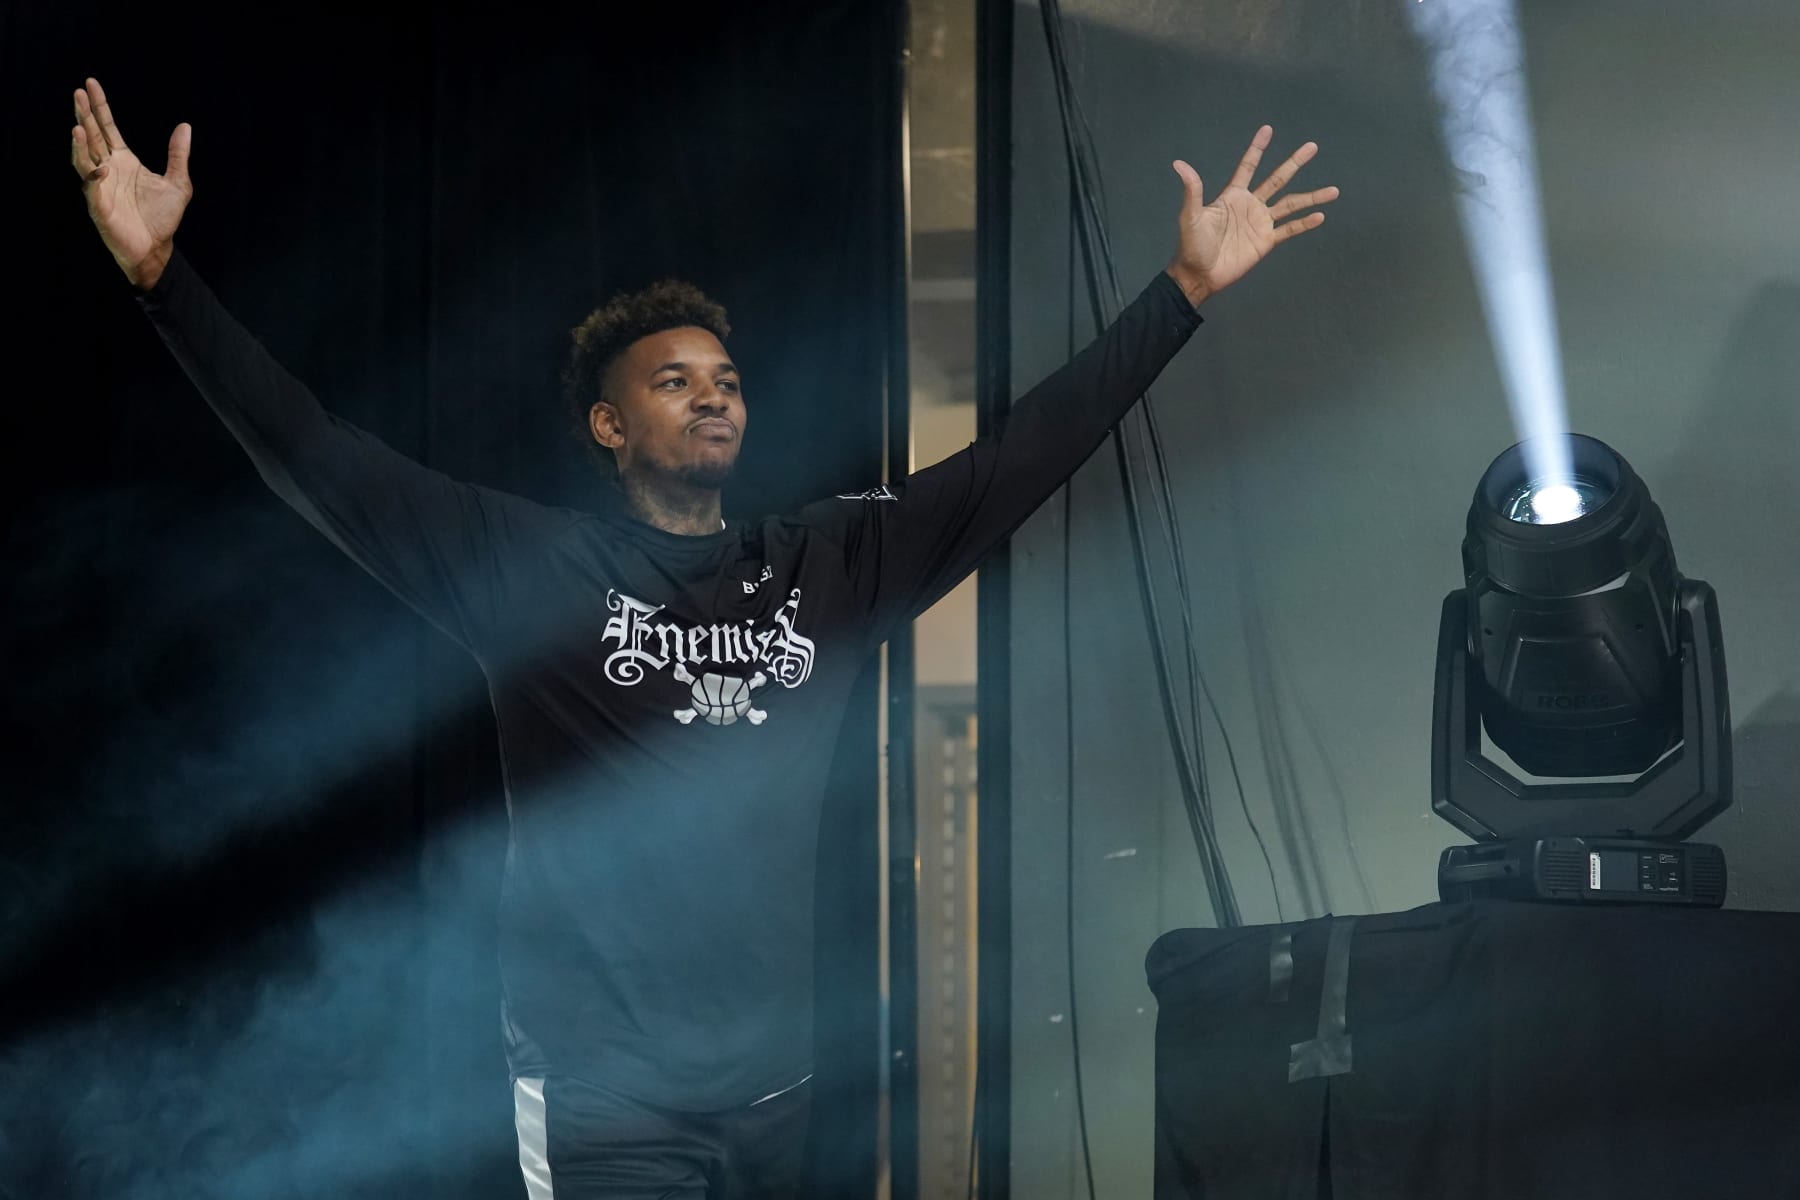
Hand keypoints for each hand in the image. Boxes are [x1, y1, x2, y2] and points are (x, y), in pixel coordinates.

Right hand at [70, 77, 192, 289]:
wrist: (157, 248)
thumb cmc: (162, 218)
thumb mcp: (178, 183)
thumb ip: (178, 155)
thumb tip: (185, 126)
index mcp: (123, 160)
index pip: (107, 128)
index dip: (99, 107)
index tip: (90, 84)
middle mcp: (107, 169)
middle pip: (92, 137)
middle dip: (85, 116)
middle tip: (78, 93)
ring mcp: (100, 186)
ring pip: (84, 159)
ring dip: (81, 144)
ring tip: (78, 126)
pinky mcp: (99, 206)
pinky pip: (92, 189)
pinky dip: (94, 178)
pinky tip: (100, 168)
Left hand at [1165, 126, 1337, 306]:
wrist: (1199, 274)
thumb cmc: (1192, 245)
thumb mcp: (1190, 216)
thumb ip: (1192, 190)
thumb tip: (1179, 164)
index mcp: (1233, 195)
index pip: (1248, 166)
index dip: (1257, 149)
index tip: (1268, 129)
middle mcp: (1251, 205)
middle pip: (1277, 179)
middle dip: (1294, 163)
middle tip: (1312, 146)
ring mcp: (1261, 223)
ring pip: (1291, 205)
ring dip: (1312, 197)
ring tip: (1334, 190)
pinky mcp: (1266, 241)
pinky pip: (1289, 230)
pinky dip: (1305, 223)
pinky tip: (1321, 216)